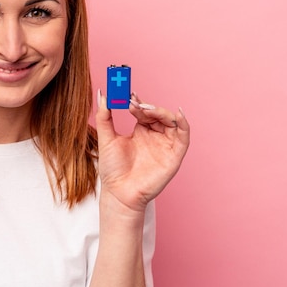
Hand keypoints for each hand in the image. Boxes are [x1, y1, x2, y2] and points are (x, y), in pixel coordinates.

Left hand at [95, 90, 189, 213]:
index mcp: (141, 131)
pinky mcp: (174, 155)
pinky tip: (177, 113)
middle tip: (134, 103)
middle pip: (158, 113)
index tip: (127, 95)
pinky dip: (183, 123)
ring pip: (171, 121)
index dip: (137, 101)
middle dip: (147, 106)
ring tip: (146, 109)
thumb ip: (104, 116)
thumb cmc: (113, 169)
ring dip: (160, 111)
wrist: (119, 192)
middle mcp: (155, 136)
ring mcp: (165, 145)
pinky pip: (183, 136)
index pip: (144, 110)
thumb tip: (102, 94)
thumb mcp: (106, 138)